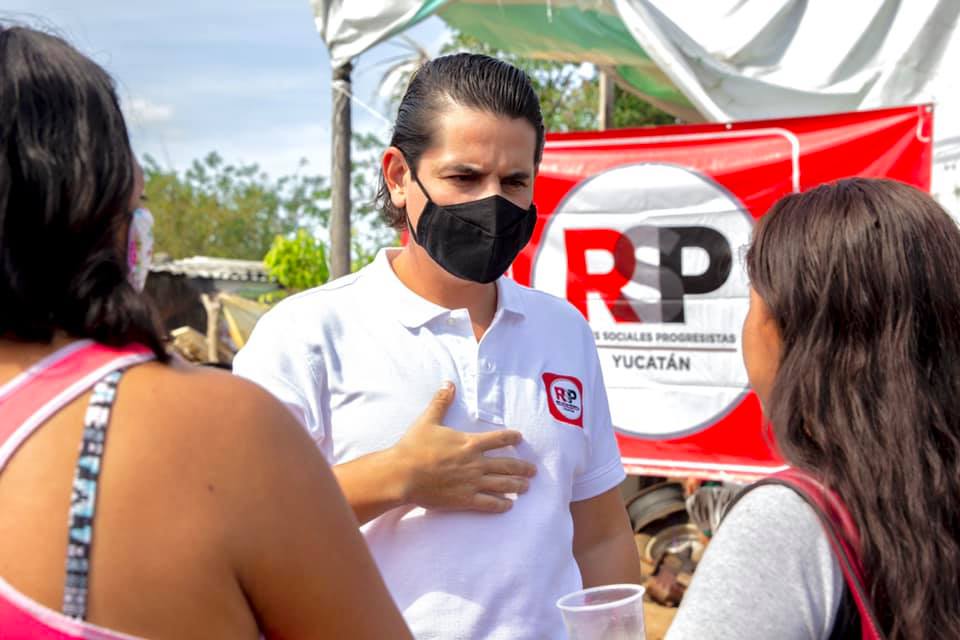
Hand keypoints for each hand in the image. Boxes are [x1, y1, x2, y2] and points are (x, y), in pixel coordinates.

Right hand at [391, 382, 536, 512]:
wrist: (403, 474)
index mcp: (469, 443)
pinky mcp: (465, 499)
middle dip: (522, 468)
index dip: (511, 437)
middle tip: (533, 470)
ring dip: (517, 486)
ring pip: (502, 485)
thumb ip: (441, 402)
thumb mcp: (428, 420)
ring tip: (526, 487)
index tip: (520, 438)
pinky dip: (501, 505)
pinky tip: (508, 506)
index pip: (498, 439)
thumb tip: (448, 383)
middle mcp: (476, 463)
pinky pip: (488, 503)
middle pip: (506, 465)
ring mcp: (472, 482)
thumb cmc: (414, 447)